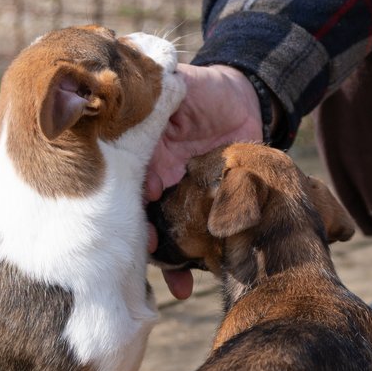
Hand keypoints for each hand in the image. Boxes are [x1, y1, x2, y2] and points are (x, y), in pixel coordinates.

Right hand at [145, 63, 263, 299]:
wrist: (246, 102)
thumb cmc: (205, 89)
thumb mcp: (178, 84)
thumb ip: (157, 92)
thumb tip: (126, 89)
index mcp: (142, 152)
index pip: (126, 181)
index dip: (125, 202)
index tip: (131, 221)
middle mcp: (155, 180)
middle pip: (141, 217)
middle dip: (144, 242)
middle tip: (150, 259)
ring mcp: (179, 199)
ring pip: (167, 236)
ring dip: (168, 264)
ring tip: (177, 285)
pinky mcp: (206, 210)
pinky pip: (198, 241)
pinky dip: (194, 265)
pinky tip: (190, 286)